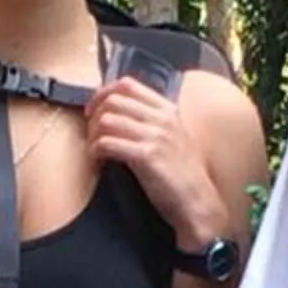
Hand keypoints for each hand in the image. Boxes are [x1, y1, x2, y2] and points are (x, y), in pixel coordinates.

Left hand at [83, 75, 226, 251]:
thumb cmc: (183, 177)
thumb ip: (152, 124)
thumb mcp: (173, 140)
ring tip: (95, 149)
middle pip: (114, 100)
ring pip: (108, 119)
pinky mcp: (146, 156)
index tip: (93, 110)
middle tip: (90, 132)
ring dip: (93, 134)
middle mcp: (162, 118)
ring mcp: (155, 136)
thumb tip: (119, 116)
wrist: (197, 203)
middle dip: (94, 115)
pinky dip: (96, 150)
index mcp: (168, 110)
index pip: (127, 85)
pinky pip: (108, 143)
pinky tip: (98, 160)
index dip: (103, 93)